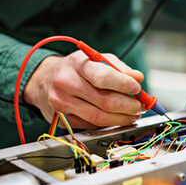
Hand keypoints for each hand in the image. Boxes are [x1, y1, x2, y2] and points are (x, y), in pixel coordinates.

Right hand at [24, 51, 144, 127]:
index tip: (138, 89)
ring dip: (122, 118)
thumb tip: (138, 78)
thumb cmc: (76, 68)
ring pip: (99, 118)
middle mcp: (66, 83)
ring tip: (134, 114)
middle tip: (141, 106)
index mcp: (77, 64)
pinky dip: (109, 123)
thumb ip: (119, 68)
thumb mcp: (97, 59)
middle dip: (129, 106)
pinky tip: (117, 118)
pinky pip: (92, 125)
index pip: (103, 77)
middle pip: (105, 101)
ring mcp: (62, 103)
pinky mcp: (63, 119)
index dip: (124, 84)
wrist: (45, 80)